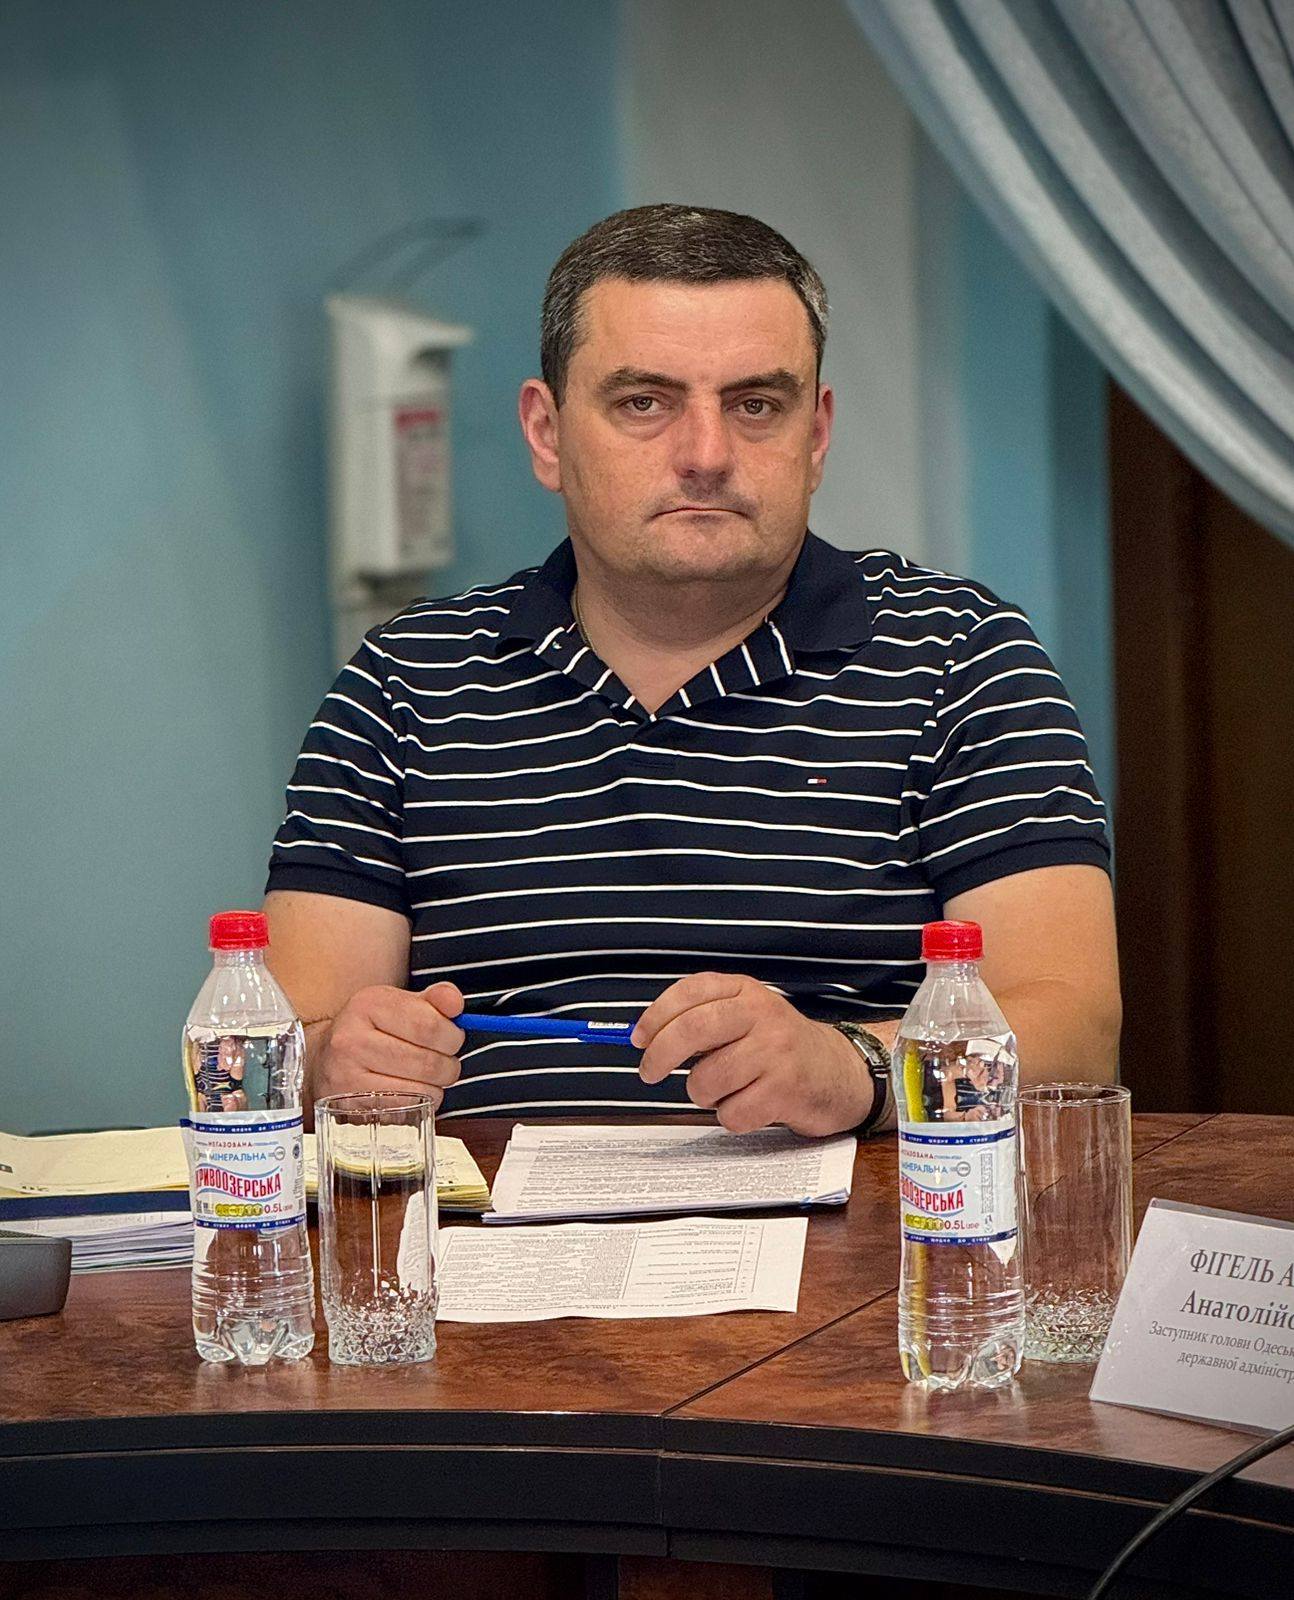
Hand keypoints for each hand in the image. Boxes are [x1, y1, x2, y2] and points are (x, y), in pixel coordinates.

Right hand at [308, 980, 464, 1111]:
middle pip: (427, 1062)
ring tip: (429, 1077)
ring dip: (437, 1087)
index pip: (429, 1025)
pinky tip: (414, 1091)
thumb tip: (455, 1002)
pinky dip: (421, 1103)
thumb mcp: (400, 1004)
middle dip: (449, 1065)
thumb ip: (434, 1000)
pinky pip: (404, 1108)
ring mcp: (347, 1074)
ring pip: (420, 1089)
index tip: (452, 1038)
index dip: (452, 1036)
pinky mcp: (350, 1105)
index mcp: (369, 1004)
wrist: (324, 1058)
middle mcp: (352, 1038)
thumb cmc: (371, 1030)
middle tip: (445, 1062)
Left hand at [632, 973, 875, 1136]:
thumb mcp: (747, 1017)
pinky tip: (751, 1106)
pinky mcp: (785, 1089)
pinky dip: (731, 1117)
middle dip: (660, 1055)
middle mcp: (762, 1014)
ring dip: (704, 1094)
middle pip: (692, 1030)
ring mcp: (775, 1052)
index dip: (656, 1016)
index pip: (691, 991)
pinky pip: (731, 1113)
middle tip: (648, 1073)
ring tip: (725, 1091)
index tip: (638, 1039)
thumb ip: (704, 1019)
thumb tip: (647, 1039)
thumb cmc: (778, 1048)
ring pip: (707, 1080)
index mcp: (746, 991)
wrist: (840, 1072)